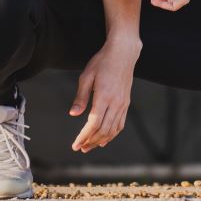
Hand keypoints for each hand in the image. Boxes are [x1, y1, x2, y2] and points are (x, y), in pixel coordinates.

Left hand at [69, 35, 141, 152]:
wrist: (123, 52)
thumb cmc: (103, 62)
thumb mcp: (87, 76)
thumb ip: (81, 97)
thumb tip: (74, 114)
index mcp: (104, 96)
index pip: (93, 124)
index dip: (84, 136)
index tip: (75, 144)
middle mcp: (116, 102)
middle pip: (103, 130)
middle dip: (90, 142)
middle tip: (80, 148)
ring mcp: (123, 103)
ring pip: (113, 129)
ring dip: (101, 140)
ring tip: (90, 146)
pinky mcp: (126, 102)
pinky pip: (120, 123)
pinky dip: (112, 134)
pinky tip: (105, 138)